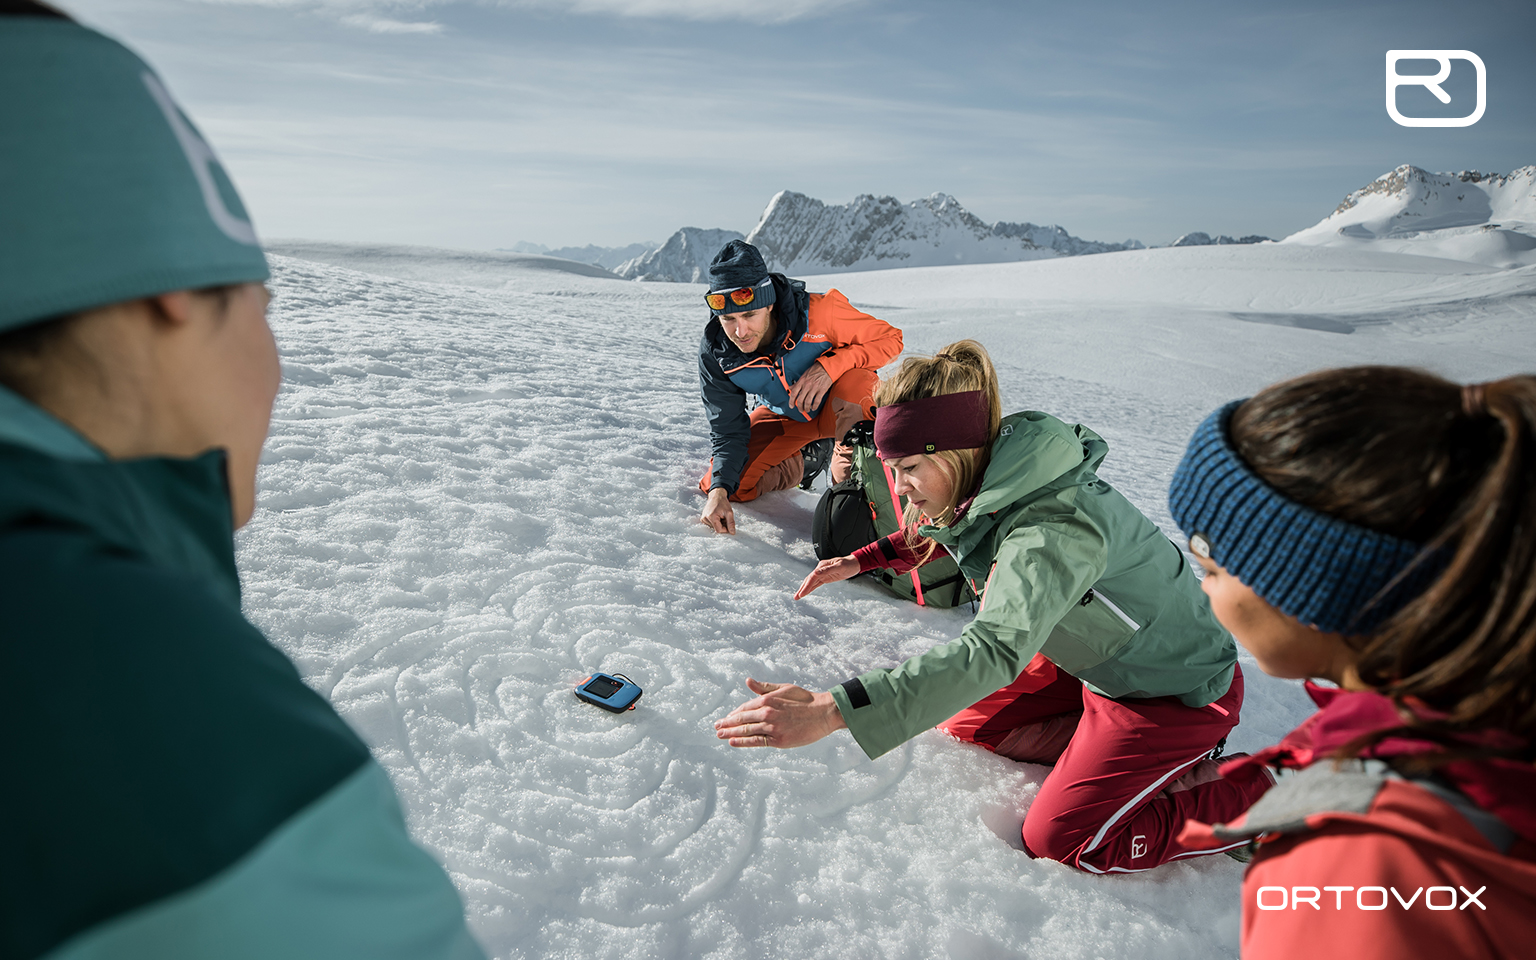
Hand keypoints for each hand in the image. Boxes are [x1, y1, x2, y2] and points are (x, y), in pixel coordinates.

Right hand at [700, 487, 735, 534]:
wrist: (716, 496)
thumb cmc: (723, 503)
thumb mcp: (729, 512)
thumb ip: (731, 523)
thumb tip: (732, 533)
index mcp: (711, 517)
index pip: (719, 530)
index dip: (725, 529)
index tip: (728, 523)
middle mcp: (705, 518)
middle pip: (716, 529)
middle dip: (723, 525)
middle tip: (725, 517)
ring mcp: (703, 519)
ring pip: (714, 527)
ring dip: (719, 523)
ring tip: (720, 516)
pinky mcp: (703, 519)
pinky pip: (711, 524)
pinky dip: (716, 522)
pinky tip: (717, 516)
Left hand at [715, 679, 847, 747]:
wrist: (823, 713)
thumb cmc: (805, 700)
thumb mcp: (783, 688)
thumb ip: (764, 688)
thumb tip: (747, 681)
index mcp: (767, 700)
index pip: (744, 708)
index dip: (733, 714)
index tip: (725, 718)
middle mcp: (766, 713)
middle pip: (741, 720)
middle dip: (727, 723)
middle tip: (716, 727)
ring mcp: (771, 727)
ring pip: (745, 731)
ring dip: (730, 733)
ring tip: (720, 735)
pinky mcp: (778, 740)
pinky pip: (756, 741)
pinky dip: (742, 741)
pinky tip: (732, 741)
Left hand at [787, 363, 832, 415]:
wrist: (826, 367)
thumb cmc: (815, 370)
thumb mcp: (804, 375)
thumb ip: (797, 383)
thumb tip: (790, 387)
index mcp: (802, 381)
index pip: (794, 393)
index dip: (791, 401)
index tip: (791, 406)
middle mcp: (807, 385)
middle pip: (800, 399)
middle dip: (799, 407)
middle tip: (800, 410)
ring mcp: (814, 388)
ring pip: (808, 402)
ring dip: (806, 408)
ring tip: (807, 410)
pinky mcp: (822, 390)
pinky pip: (817, 401)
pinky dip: (814, 406)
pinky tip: (813, 408)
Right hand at [794, 556, 860, 598]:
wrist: (854, 563)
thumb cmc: (848, 564)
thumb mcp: (840, 566)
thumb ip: (828, 570)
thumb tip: (816, 572)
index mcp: (823, 566)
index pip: (813, 576)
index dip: (807, 585)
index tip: (802, 593)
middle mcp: (821, 569)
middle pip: (809, 579)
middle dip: (802, 588)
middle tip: (796, 597)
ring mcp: (822, 573)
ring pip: (811, 582)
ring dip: (804, 589)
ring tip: (798, 596)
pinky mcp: (825, 577)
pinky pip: (816, 583)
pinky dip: (810, 588)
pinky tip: (806, 592)